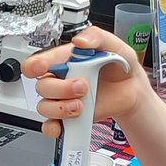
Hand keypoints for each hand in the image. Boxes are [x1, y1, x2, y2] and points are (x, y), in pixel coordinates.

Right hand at [23, 26, 148, 137]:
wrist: (132, 89)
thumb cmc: (119, 65)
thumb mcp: (112, 44)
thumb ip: (96, 36)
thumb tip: (79, 41)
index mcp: (63, 60)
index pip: (38, 62)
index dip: (34, 66)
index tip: (42, 68)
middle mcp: (59, 80)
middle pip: (42, 87)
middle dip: (61, 89)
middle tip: (83, 86)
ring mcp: (62, 100)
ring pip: (44, 107)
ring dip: (60, 108)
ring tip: (81, 106)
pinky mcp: (68, 117)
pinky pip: (51, 126)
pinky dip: (53, 128)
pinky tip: (64, 124)